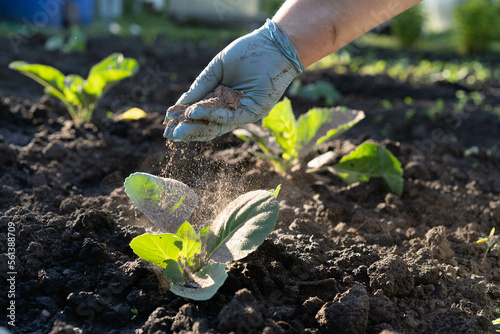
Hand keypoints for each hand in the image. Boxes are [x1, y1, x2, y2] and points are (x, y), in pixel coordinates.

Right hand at [163, 19, 303, 141]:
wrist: (273, 46)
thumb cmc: (247, 53)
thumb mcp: (216, 69)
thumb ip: (200, 87)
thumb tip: (180, 105)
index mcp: (220, 98)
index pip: (200, 114)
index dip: (183, 120)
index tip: (166, 124)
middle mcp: (230, 109)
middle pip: (206, 125)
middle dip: (187, 130)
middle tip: (169, 135)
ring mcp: (242, 112)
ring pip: (217, 126)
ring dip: (197, 128)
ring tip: (178, 130)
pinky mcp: (253, 112)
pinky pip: (231, 118)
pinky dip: (214, 116)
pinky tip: (197, 113)